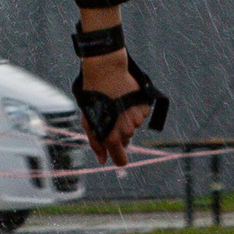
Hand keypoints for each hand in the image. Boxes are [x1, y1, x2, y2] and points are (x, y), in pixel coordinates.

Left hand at [77, 50, 153, 165]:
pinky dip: (134, 109)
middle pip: (126, 140)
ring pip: (133, 126)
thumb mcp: (89, 122)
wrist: (106, 72)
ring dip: (126, 119)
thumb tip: (103, 161)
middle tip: (109, 115)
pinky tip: (125, 98)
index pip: (121, 160)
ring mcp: (137, 119)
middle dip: (118, 132)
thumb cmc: (93, 97)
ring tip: (116, 104)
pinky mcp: (144, 108)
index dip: (119, 159)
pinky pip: (140, 114)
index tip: (117, 154)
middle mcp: (127, 131)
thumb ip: (96, 143)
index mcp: (111, 137)